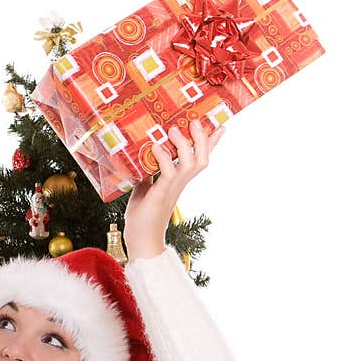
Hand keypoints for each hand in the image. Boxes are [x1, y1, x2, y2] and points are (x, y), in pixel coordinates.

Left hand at [123, 118, 224, 260]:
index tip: (220, 124)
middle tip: (197, 121)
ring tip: (174, 129)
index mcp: (179, 181)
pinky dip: (164, 158)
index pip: (199, 159)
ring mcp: (172, 189)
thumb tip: (146, 156)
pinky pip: (168, 174)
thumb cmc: (142, 215)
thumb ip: (149, 172)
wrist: (140, 239)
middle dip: (203, 140)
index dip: (211, 143)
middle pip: (202, 159)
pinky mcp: (160, 194)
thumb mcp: (145, 187)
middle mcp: (180, 184)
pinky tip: (156, 147)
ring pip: (191, 164)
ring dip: (185, 145)